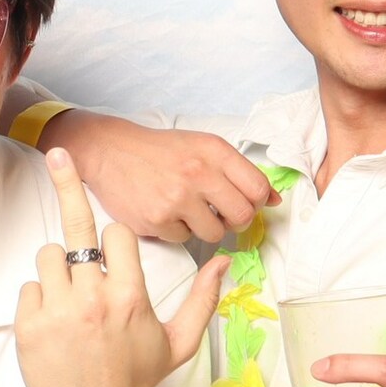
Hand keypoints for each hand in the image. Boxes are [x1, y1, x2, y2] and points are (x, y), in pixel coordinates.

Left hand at [15, 148, 225, 386]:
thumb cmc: (138, 379)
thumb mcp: (179, 342)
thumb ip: (203, 299)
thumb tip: (226, 263)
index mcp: (131, 296)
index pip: (115, 234)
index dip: (112, 240)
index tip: (110, 251)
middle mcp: (94, 297)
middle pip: (76, 229)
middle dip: (69, 187)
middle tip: (59, 152)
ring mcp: (58, 311)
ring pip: (48, 256)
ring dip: (58, 270)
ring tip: (71, 302)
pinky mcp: (30, 326)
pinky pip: (29, 289)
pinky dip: (40, 301)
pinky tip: (55, 327)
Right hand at [43, 113, 275, 244]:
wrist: (110, 152)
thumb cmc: (160, 151)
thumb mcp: (202, 147)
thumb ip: (239, 171)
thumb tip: (275, 200)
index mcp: (214, 151)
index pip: (258, 188)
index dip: (257, 202)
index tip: (245, 203)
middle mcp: (198, 173)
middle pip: (242, 216)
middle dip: (235, 220)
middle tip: (220, 214)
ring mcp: (177, 199)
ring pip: (215, 233)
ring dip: (205, 227)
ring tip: (187, 210)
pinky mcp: (157, 220)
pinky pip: (184, 238)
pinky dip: (177, 230)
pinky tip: (164, 211)